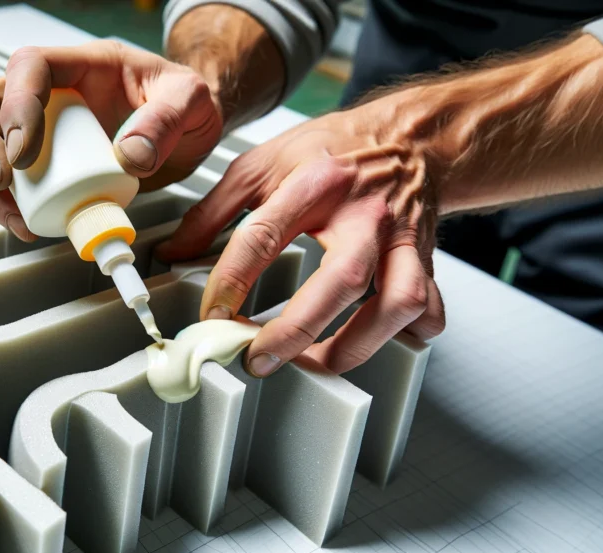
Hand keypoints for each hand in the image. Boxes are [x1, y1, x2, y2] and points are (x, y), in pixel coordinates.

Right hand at [0, 40, 222, 240]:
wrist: (189, 127)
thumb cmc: (184, 102)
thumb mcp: (190, 102)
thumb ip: (166, 121)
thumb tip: (129, 157)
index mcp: (81, 64)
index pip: (29, 66)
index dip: (16, 104)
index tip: (26, 152)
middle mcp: (50, 91)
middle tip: (6, 182)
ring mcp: (40, 125)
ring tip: (18, 217)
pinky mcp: (43, 160)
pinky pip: (6, 176)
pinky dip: (6, 203)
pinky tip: (26, 223)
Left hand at [157, 99, 446, 374]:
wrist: (409, 138)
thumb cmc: (331, 151)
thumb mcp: (261, 164)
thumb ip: (213, 210)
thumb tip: (173, 251)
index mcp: (315, 182)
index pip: (265, 234)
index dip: (232, 280)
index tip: (212, 314)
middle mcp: (364, 212)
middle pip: (341, 279)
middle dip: (297, 330)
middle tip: (259, 359)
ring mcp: (402, 238)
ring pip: (396, 301)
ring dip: (357, 344)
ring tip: (318, 363)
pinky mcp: (426, 258)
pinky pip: (429, 305)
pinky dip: (413, 331)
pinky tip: (382, 341)